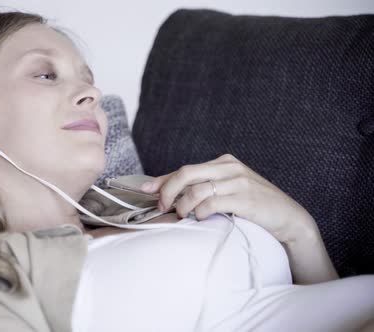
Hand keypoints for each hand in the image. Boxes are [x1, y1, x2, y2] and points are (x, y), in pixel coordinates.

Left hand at [139, 154, 317, 243]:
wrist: (289, 218)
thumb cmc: (253, 207)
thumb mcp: (227, 192)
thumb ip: (203, 190)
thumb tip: (168, 196)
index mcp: (223, 163)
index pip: (185, 169)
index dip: (162, 179)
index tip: (145, 189)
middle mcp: (229, 167)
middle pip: (186, 173)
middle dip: (168, 190)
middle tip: (162, 206)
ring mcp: (238, 181)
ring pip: (197, 189)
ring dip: (184, 206)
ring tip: (183, 216)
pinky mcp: (245, 197)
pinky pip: (212, 203)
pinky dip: (201, 212)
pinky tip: (201, 218)